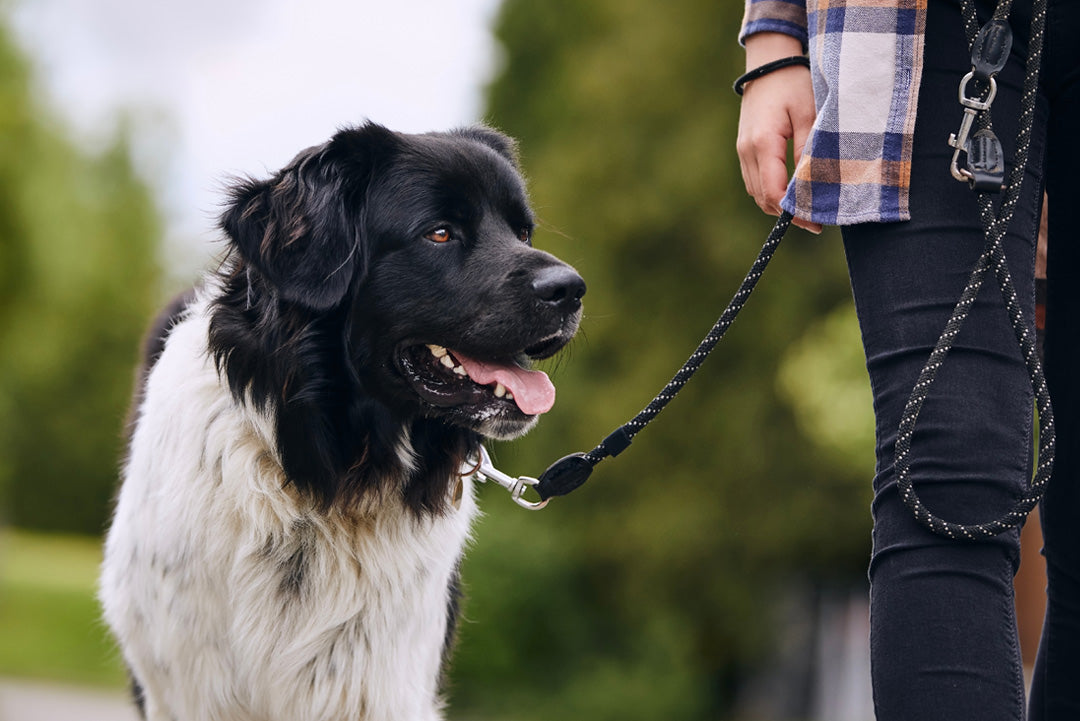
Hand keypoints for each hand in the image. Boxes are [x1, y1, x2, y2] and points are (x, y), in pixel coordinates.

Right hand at [736, 33, 820, 233]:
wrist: (769, 64)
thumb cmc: (793, 84)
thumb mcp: (809, 114)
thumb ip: (808, 150)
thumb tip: (810, 186)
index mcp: (763, 143)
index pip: (774, 192)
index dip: (793, 212)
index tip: (815, 221)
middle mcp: (747, 151)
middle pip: (763, 198)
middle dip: (787, 214)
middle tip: (815, 221)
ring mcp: (742, 151)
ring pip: (756, 193)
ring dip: (777, 205)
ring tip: (804, 209)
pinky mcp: (744, 150)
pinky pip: (755, 181)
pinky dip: (770, 192)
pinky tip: (790, 193)